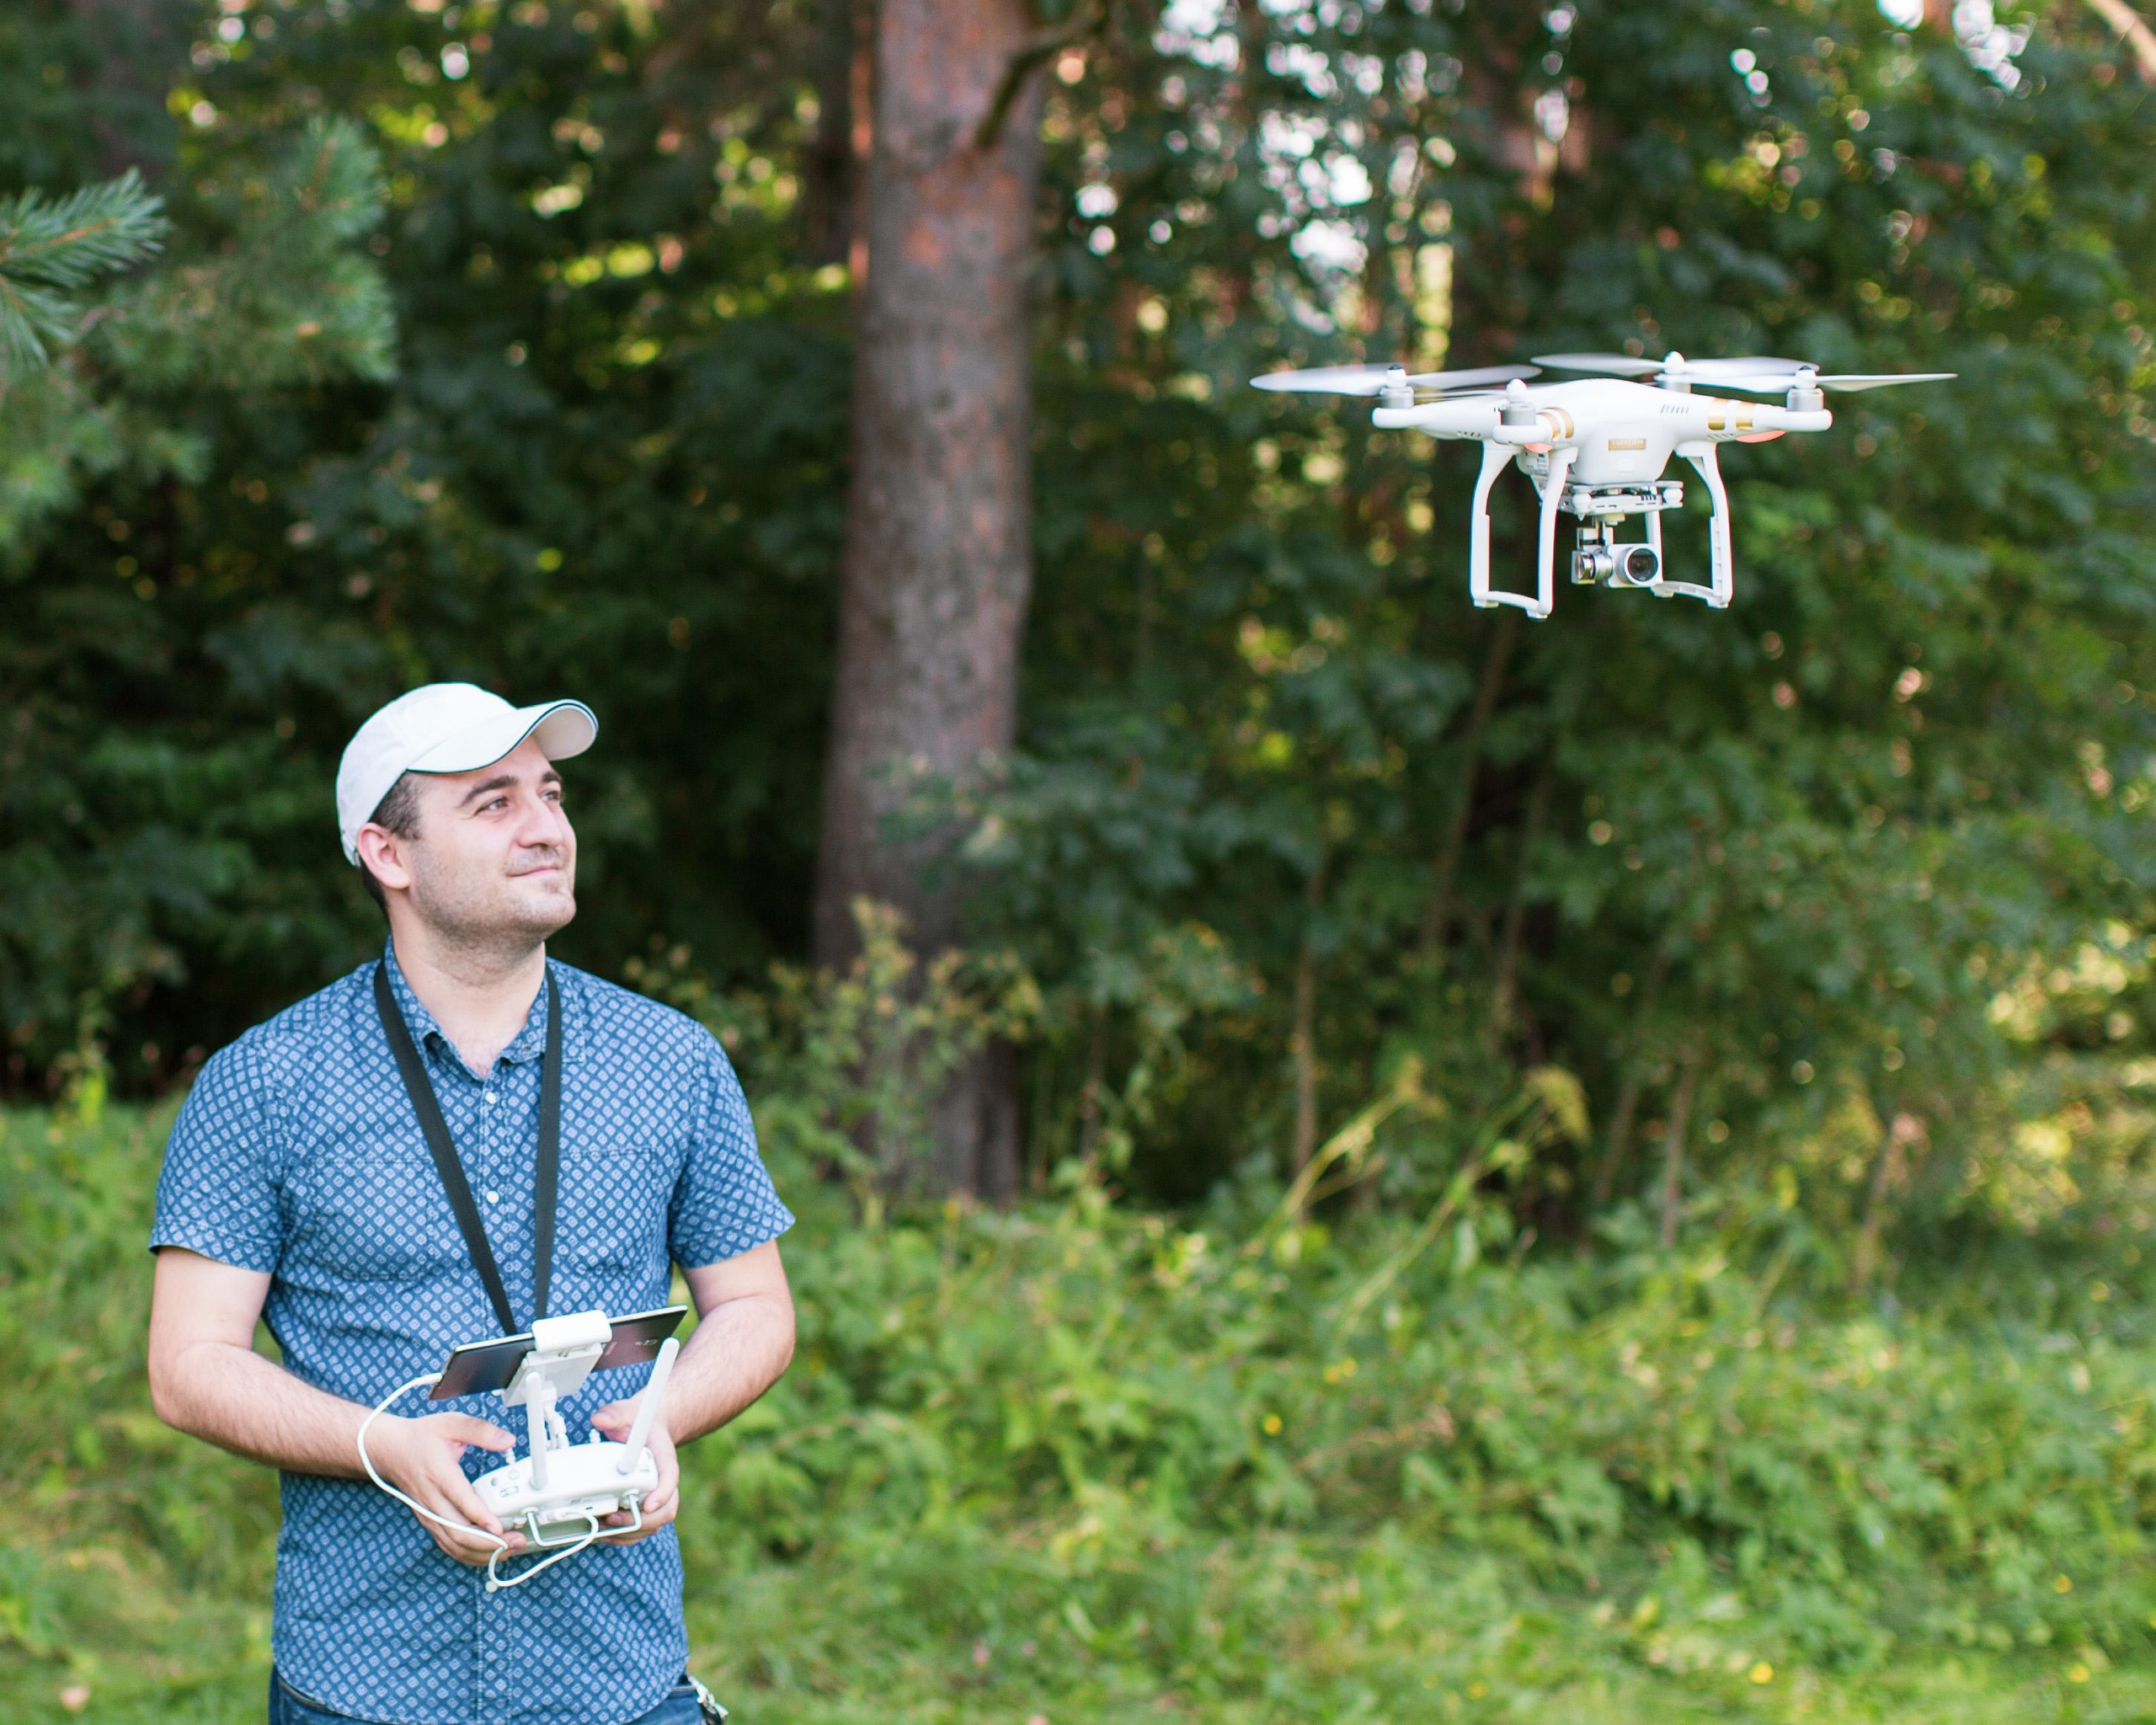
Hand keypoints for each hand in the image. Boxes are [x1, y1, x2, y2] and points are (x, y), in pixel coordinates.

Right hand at [368, 1411, 524, 1566]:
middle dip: (490, 1542)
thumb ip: (481, 1430)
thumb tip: (508, 1441)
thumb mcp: (452, 1422)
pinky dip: (470, 1554)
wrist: (390, 1451)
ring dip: (483, 1553)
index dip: (480, 1516)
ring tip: (510, 1549)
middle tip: (517, 1540)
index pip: (460, 1500)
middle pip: (458, 1532)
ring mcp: (429, 1515)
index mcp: (439, 1474)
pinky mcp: (429, 1522)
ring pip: (454, 1544)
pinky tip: (490, 1553)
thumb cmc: (422, 1437)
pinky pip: (449, 1545)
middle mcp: (431, 1500)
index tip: (500, 1527)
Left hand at [588, 1397, 678, 1545]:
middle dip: (642, 1520)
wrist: (648, 1429)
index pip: (670, 1476)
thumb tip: (600, 1419)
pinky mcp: (645, 1507)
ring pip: (655, 1524)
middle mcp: (664, 1481)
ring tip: (604, 1529)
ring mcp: (656, 1496)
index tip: (648, 1504)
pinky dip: (626, 1536)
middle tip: (615, 1517)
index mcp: (664, 1457)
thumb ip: (613, 1414)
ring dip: (632, 1532)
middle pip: (667, 1509)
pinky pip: (643, 1530)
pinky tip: (605, 1533)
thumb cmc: (638, 1423)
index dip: (662, 1493)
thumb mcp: (626, 1412)